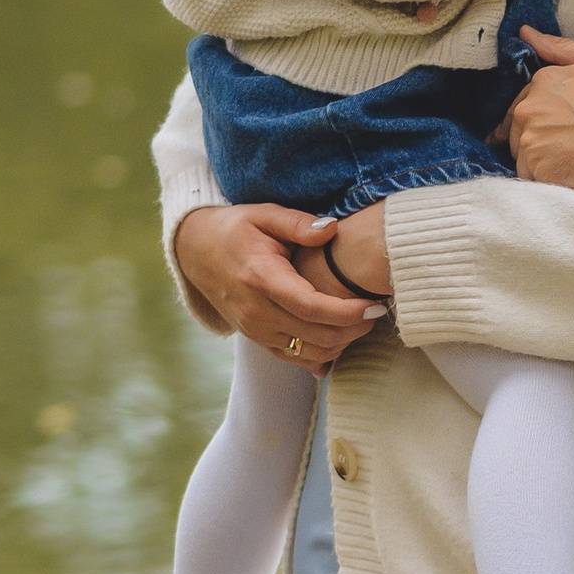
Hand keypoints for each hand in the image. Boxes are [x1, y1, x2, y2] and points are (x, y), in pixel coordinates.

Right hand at [176, 202, 384, 368]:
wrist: (196, 252)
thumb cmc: (236, 229)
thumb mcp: (264, 215)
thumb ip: (298, 223)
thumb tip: (332, 229)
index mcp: (261, 279)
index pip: (311, 307)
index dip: (348, 312)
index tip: (375, 305)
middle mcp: (256, 312)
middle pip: (316, 336)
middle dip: (353, 330)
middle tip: (377, 312)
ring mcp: (255, 331)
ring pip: (308, 354)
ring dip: (341, 344)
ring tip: (362, 323)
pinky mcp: (257, 340)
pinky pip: (295, 358)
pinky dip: (322, 354)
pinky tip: (342, 339)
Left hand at [505, 34, 573, 189]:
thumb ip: (559, 48)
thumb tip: (525, 32)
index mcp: (541, 82)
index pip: (525, 105)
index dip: (545, 118)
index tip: (566, 127)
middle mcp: (529, 110)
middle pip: (520, 132)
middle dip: (540, 139)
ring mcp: (532, 141)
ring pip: (524, 156)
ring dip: (543, 160)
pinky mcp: (540, 170)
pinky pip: (532, 178)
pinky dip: (549, 178)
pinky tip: (573, 172)